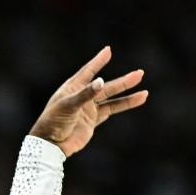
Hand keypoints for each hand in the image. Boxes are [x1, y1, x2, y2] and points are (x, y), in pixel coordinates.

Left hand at [29, 46, 147, 156]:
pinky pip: (111, 110)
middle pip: (106, 86)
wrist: (51, 144)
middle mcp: (82, 96)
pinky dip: (124, 106)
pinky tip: (136, 100)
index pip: (88, 71)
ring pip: (112, 99)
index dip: (98, 61)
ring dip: (127, 95)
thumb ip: (85, 94)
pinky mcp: (92, 120)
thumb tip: (101, 81)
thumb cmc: (53, 122)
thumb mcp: (68, 106)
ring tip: (144, 91)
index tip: (108, 50)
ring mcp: (89, 108)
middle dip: (123, 81)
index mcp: (72, 88)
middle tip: (140, 73)